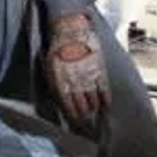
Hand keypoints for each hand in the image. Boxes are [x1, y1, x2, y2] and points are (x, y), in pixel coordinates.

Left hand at [43, 11, 110, 126]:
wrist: (71, 30)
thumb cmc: (58, 48)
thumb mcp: (50, 67)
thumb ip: (55, 84)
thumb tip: (60, 100)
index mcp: (60, 81)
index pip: (68, 106)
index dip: (72, 117)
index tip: (75, 124)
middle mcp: (75, 82)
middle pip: (82, 107)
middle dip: (85, 119)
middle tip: (88, 126)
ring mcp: (88, 77)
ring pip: (93, 102)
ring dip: (94, 111)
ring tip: (95, 118)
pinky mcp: (99, 71)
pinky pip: (104, 91)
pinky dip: (106, 100)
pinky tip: (106, 106)